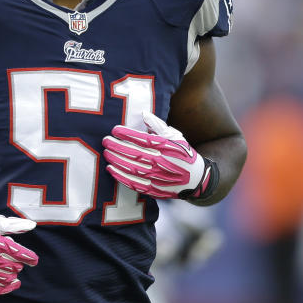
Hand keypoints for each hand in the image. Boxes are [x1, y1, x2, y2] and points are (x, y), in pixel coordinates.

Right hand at [0, 214, 38, 294]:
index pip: (19, 253)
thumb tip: (32, 226)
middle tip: (16, 260)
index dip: (29, 258)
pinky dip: (4, 289)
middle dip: (18, 264)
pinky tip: (11, 285)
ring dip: (13, 276)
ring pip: (5, 278)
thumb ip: (13, 225)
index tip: (34, 260)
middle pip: (14, 266)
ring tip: (14, 272)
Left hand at [103, 111, 218, 200]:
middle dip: (117, 146)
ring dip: (116, 160)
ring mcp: (156, 177)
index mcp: (166, 147)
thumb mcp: (175, 136)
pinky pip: (133, 183)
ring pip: (131, 168)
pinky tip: (111, 169)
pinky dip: (120, 176)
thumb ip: (158, 125)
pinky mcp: (153, 189)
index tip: (115, 129)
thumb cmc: (183, 154)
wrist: (196, 179)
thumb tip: (144, 113)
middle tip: (105, 140)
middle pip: (134, 153)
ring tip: (106, 153)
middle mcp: (161, 162)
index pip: (142, 139)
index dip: (126, 134)